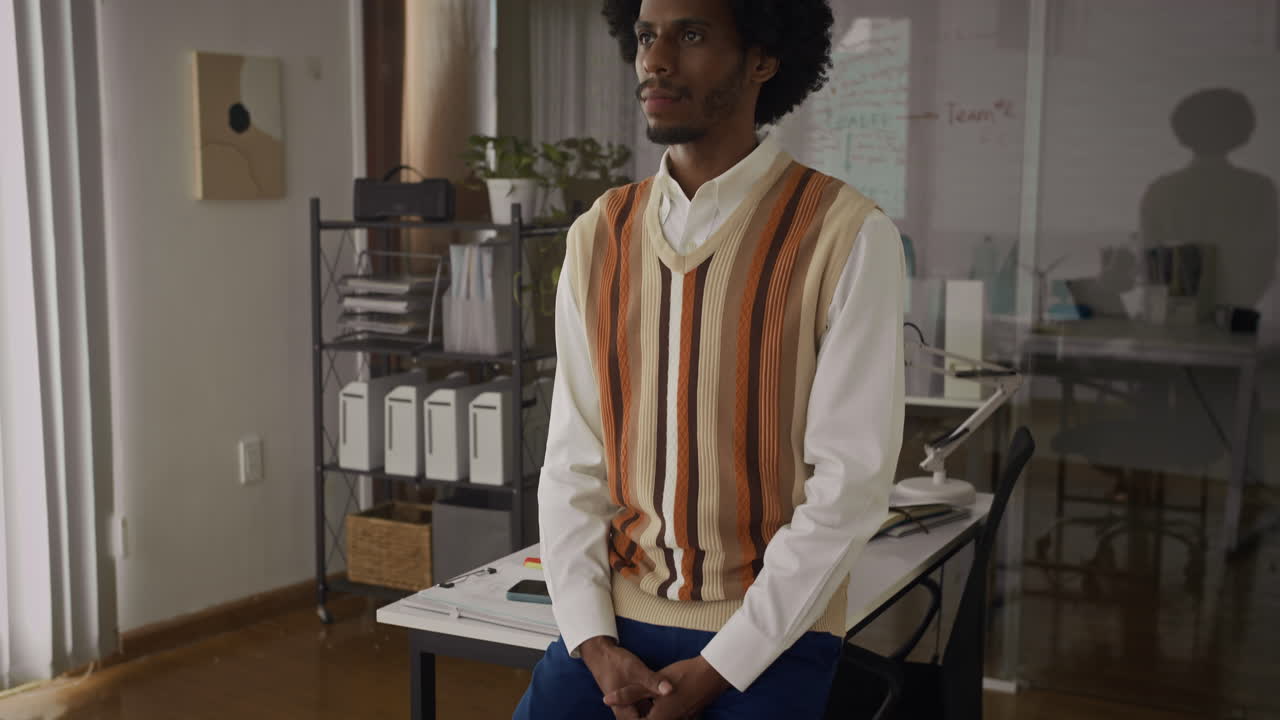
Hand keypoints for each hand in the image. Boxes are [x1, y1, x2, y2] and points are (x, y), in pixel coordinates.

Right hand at [579, 636, 673, 718]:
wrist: (601, 654)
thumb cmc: (616, 663)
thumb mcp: (637, 671)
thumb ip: (654, 682)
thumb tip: (671, 690)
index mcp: (625, 712)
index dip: (659, 719)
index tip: (675, 715)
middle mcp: (625, 713)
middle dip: (659, 716)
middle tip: (679, 713)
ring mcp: (628, 708)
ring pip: (646, 716)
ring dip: (657, 712)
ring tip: (675, 707)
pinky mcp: (632, 701)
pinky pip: (645, 709)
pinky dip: (654, 705)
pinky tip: (666, 697)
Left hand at [603, 655, 729, 719]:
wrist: (712, 674)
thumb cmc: (682, 676)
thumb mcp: (651, 683)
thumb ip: (629, 694)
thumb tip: (606, 700)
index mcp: (658, 719)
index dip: (627, 716)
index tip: (623, 707)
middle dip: (638, 713)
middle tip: (631, 700)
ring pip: (660, 718)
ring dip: (650, 711)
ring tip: (646, 699)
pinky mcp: (689, 715)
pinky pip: (672, 717)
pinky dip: (663, 711)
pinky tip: (661, 698)